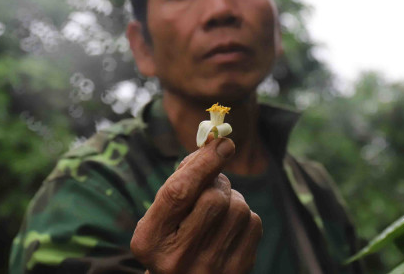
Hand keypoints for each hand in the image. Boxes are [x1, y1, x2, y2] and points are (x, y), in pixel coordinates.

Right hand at [130, 138, 262, 273]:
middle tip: (211, 184)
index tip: (223, 143)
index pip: (179, 193)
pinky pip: (253, 223)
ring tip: (217, 212)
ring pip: (238, 207)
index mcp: (150, 241)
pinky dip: (245, 217)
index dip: (203, 163)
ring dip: (231, 199)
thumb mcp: (160, 215)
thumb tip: (215, 145)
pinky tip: (229, 228)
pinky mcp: (238, 271)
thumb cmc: (169, 240)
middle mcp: (178, 259)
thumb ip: (179, 182)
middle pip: (213, 197)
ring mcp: (211, 269)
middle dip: (216, 181)